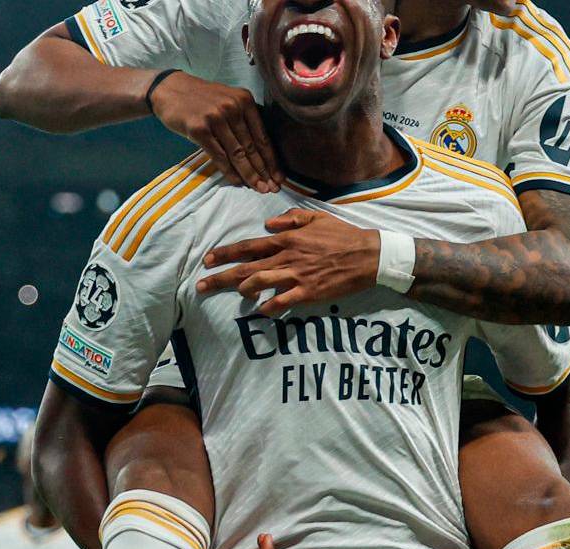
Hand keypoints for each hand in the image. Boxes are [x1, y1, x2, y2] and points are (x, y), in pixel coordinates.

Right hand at [149, 71, 282, 192]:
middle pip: (251, 147)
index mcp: (245, 100)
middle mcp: (232, 108)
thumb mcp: (228, 101)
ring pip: (237, 154)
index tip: (279, 177)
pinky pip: (218, 156)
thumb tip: (260, 154)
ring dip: (249, 174)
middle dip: (263, 171)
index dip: (271, 160)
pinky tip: (237, 182)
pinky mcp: (199, 129)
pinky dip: (229, 171)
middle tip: (272, 189)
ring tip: (258, 188)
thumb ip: (244, 121)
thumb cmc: (201, 99)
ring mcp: (215, 118)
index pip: (262, 136)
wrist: (169, 89)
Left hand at [196, 209, 380, 314]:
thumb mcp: (316, 217)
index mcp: (287, 239)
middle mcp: (287, 256)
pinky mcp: (308, 292)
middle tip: (202, 285)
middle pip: (246, 267)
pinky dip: (269, 307)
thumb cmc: (342, 235)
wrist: (367, 255)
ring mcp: (296, 275)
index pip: (249, 246)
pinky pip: (283, 301)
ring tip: (235, 295)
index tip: (208, 260)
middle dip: (221, 276)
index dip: (226, 253)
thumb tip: (268, 225)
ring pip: (260, 282)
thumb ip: (290, 219)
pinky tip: (260, 311)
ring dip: (243, 290)